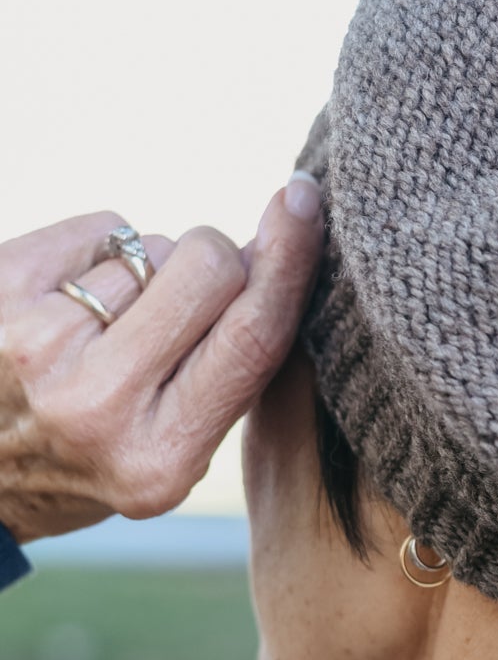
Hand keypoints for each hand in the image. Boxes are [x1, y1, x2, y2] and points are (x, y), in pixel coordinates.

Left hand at [0, 180, 322, 544]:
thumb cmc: (91, 455)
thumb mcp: (170, 454)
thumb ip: (227, 367)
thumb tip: (277, 247)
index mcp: (159, 458)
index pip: (250, 338)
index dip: (289, 263)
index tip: (305, 201)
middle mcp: (96, 405)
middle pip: (209, 269)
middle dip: (216, 267)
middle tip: (183, 307)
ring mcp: (39, 345)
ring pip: (156, 248)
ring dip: (153, 271)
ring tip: (109, 325)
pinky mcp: (2, 289)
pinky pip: (104, 226)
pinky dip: (105, 250)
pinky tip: (75, 297)